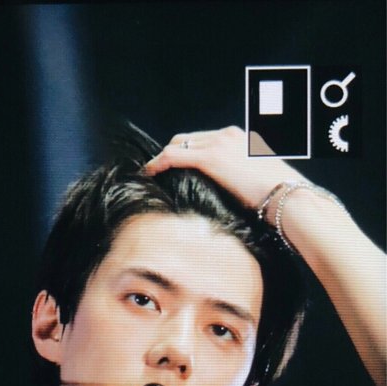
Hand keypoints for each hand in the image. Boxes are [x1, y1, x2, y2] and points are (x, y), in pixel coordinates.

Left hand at [144, 127, 305, 210]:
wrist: (290, 197)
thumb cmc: (280, 197)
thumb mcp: (260, 181)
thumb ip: (242, 179)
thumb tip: (233, 195)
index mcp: (240, 138)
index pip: (204, 139)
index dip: (186, 152)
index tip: (174, 167)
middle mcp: (228, 135)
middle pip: (187, 138)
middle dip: (171, 153)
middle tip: (158, 171)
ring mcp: (219, 144)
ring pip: (177, 144)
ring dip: (161, 159)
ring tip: (151, 174)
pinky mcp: (212, 158)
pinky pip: (174, 156)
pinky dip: (158, 163)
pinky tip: (149, 173)